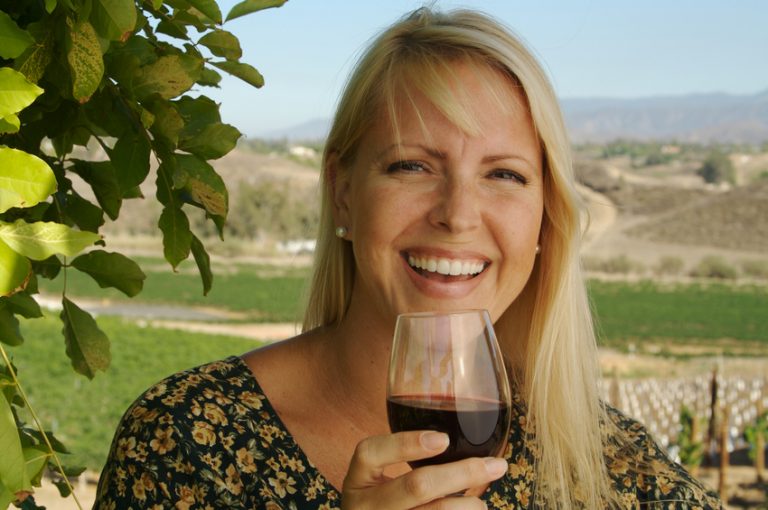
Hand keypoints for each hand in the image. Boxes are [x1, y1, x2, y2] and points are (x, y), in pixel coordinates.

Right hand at [342, 431, 506, 508]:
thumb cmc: (381, 503)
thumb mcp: (375, 481)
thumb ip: (400, 458)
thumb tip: (455, 438)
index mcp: (357, 481)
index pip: (371, 452)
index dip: (406, 444)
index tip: (443, 438)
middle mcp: (366, 507)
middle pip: (416, 486)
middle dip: (463, 473)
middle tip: (496, 466)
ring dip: (470, 505)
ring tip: (481, 502)